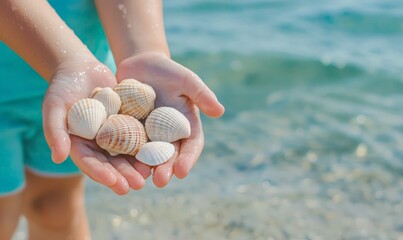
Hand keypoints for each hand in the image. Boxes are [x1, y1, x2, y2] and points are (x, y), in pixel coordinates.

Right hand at [42, 61, 148, 194]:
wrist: (80, 68)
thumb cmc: (62, 86)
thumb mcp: (54, 106)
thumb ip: (54, 131)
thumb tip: (58, 157)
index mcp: (79, 145)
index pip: (90, 163)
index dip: (101, 174)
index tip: (114, 182)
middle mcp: (97, 143)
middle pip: (111, 162)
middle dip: (124, 175)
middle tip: (138, 185)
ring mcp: (113, 133)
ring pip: (127, 152)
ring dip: (137, 164)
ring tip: (150, 174)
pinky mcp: (126, 122)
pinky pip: (137, 134)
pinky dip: (146, 143)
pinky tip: (158, 152)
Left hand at [116, 52, 224, 187]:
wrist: (140, 64)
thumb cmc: (168, 71)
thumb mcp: (186, 80)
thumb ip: (202, 94)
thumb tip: (220, 111)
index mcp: (185, 125)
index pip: (190, 145)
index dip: (187, 159)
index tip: (182, 171)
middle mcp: (167, 134)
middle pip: (169, 155)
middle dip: (165, 169)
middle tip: (160, 181)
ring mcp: (147, 134)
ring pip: (147, 155)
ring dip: (144, 168)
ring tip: (139, 178)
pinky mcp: (127, 131)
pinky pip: (125, 144)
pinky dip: (123, 155)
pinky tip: (117, 164)